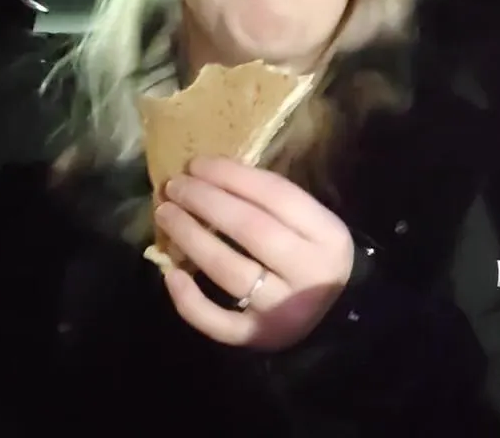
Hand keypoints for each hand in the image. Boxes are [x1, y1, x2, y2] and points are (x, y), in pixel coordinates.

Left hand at [154, 156, 354, 350]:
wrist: (332, 318)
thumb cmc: (311, 257)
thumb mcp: (310, 226)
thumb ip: (272, 203)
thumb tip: (210, 176)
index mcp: (328, 236)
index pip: (277, 196)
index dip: (232, 176)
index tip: (197, 163)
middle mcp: (310, 272)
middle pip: (251, 229)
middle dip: (207, 202)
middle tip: (175, 186)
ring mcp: (284, 308)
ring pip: (230, 271)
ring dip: (191, 238)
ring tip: (166, 214)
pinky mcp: (260, 337)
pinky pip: (218, 322)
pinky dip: (190, 300)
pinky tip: (170, 275)